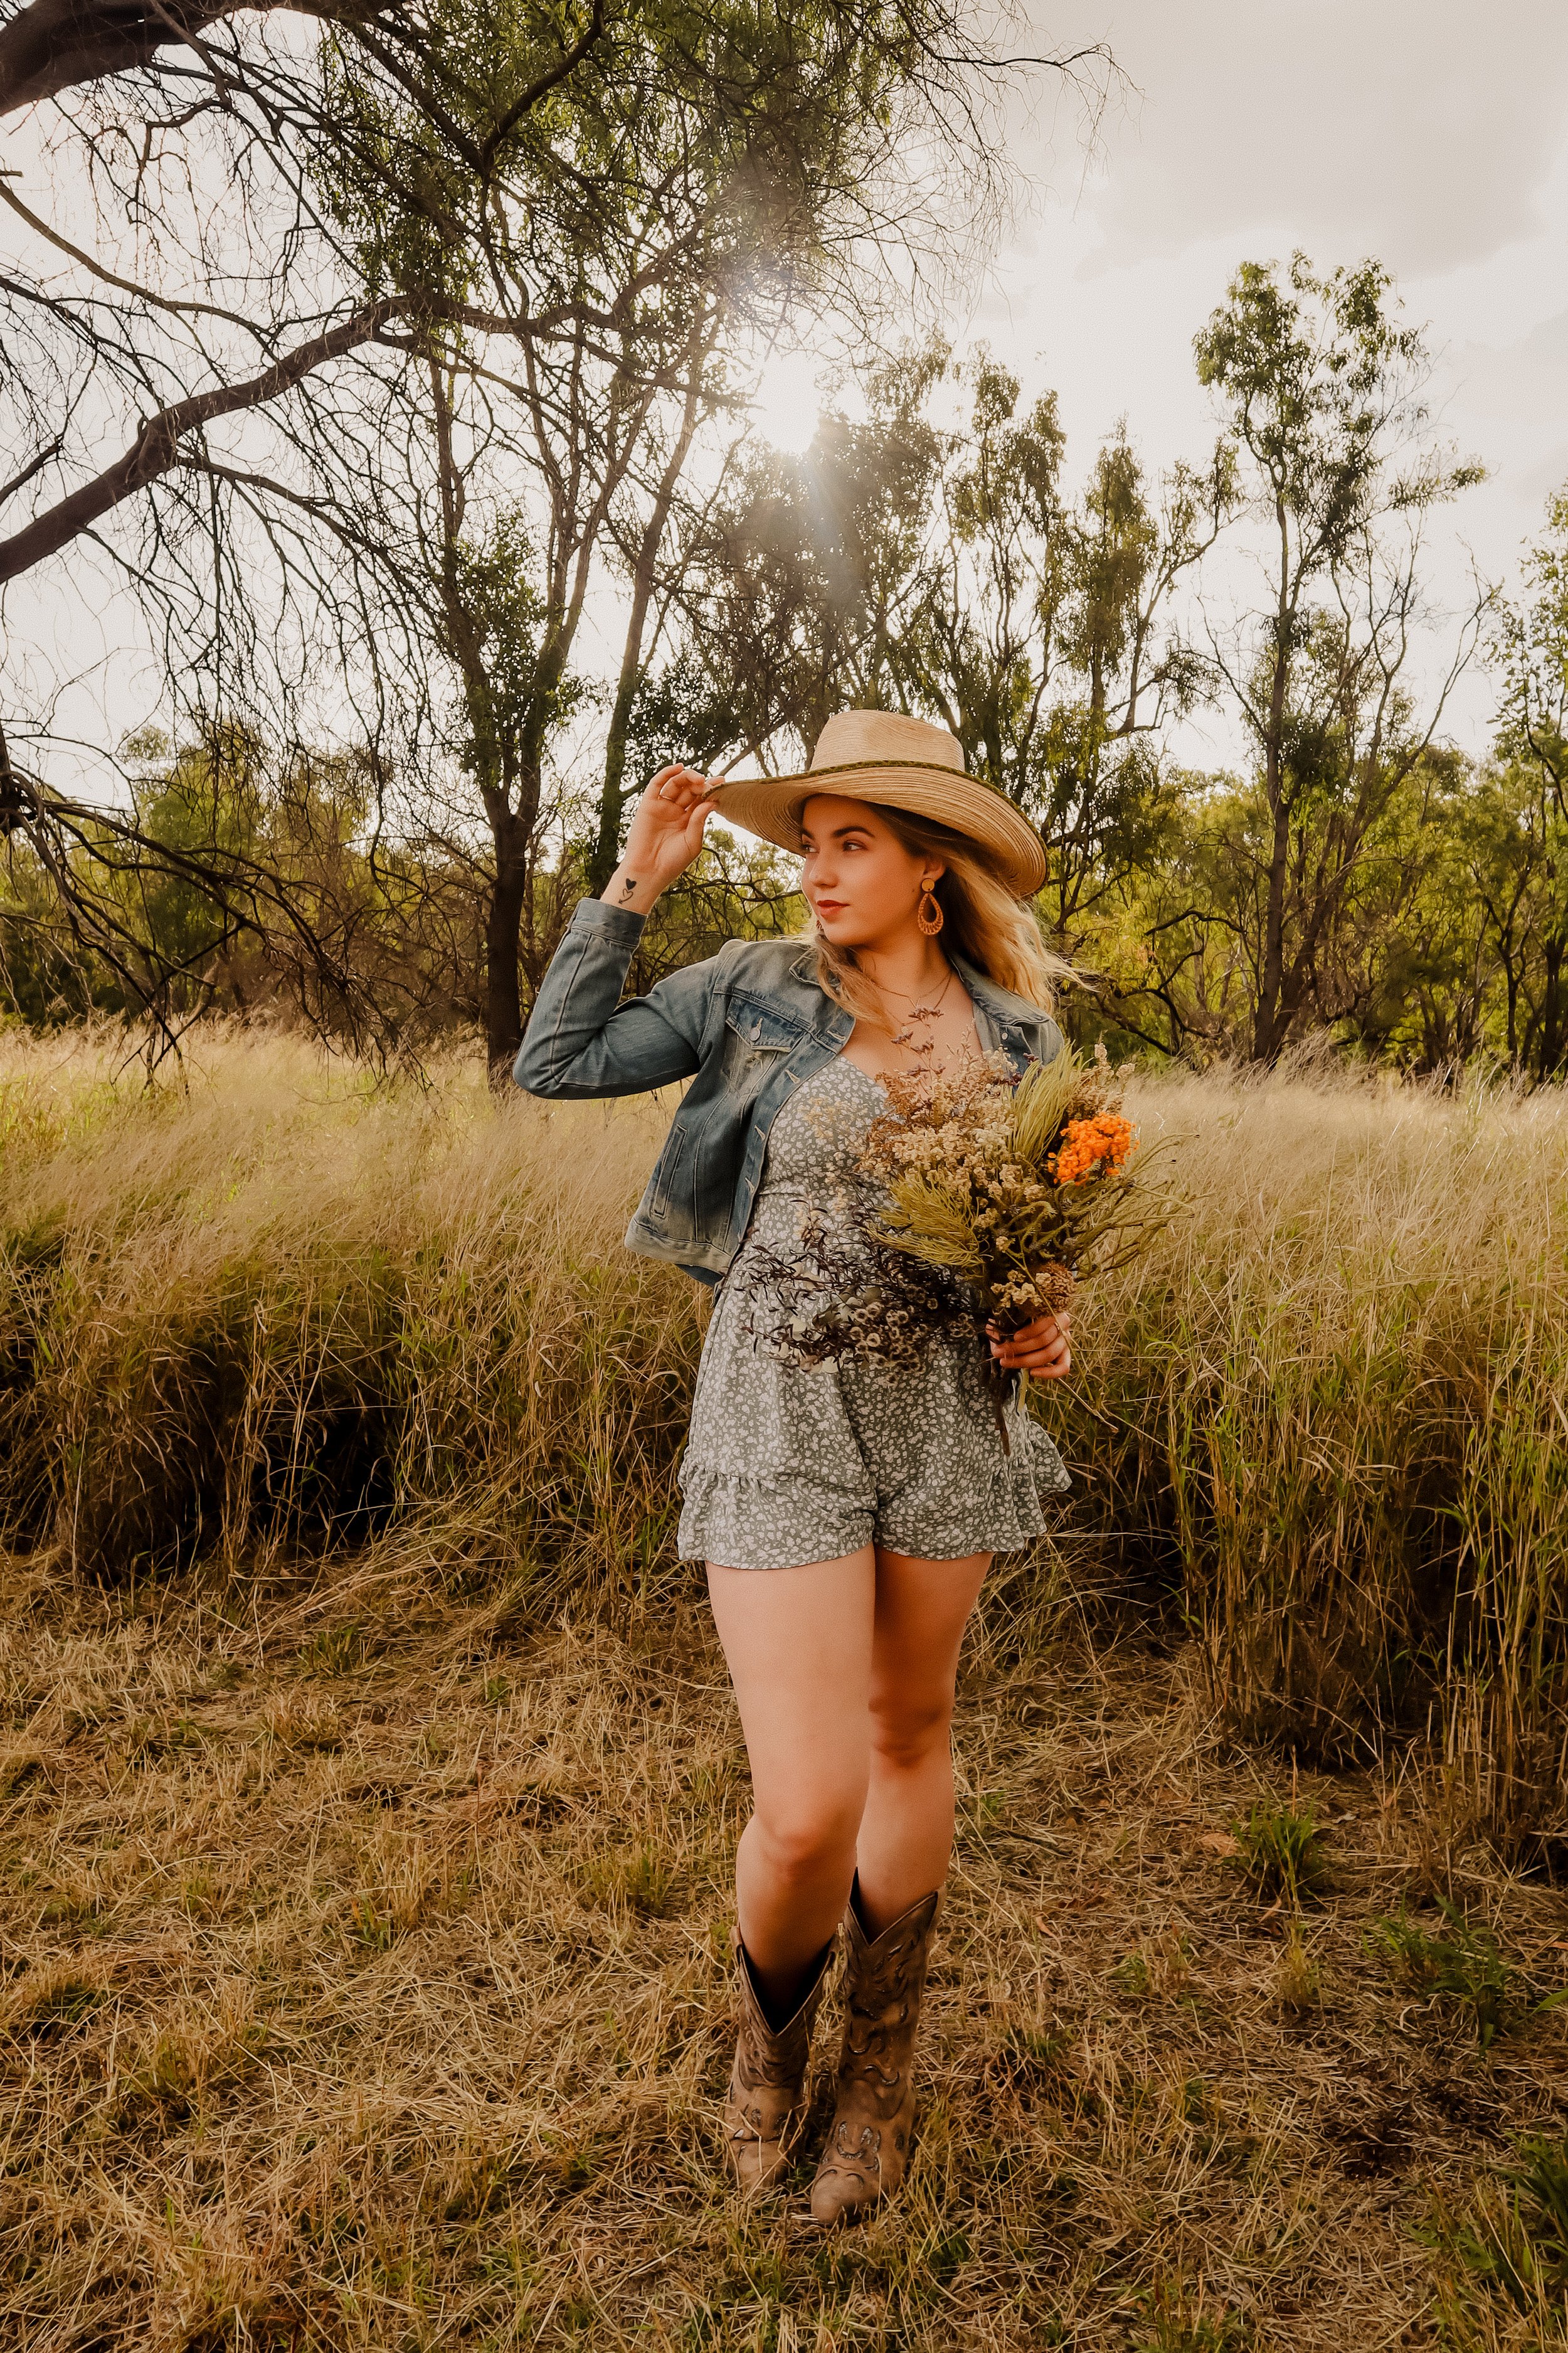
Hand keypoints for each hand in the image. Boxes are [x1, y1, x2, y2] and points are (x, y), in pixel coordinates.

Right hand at [602, 764, 722, 911]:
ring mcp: (662, 806)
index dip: (711, 789)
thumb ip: (700, 821)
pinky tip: (679, 767)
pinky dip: (667, 773)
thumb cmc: (673, 862)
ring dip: (688, 777)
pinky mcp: (648, 804)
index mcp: (688, 820)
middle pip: (690, 789)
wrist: (649, 871)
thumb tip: (712, 801)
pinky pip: (657, 784)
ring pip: (676, 784)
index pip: (701, 799)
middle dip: (700, 784)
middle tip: (708, 784)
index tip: (723, 781)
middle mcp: (675, 811)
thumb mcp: (693, 842)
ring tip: (698, 779)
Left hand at [988, 1310, 1070, 1377]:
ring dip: (1025, 1360)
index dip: (1030, 1331)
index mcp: (1052, 1310)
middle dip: (1019, 1348)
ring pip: (1049, 1354)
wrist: (1025, 1326)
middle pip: (1044, 1339)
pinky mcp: (1065, 1356)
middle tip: (1000, 1352)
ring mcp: (1065, 1341)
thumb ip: (1002, 1323)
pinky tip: (1032, 1373)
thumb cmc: (1018, 1319)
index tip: (1014, 1337)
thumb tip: (995, 1337)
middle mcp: (1062, 1325)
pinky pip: (1063, 1368)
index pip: (1046, 1321)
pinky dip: (1048, 1373)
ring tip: (1006, 1362)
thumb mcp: (1009, 1317)